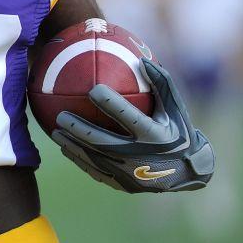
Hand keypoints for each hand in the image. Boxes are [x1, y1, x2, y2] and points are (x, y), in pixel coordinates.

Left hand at [51, 58, 214, 192]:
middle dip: (81, 129)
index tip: (93, 89)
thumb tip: (142, 58)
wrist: (187, 171)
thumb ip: (161, 82)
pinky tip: (65, 147)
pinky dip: (79, 160)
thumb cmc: (178, 130)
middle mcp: (141, 157)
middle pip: (104, 142)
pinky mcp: (122, 185)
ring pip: (95, 159)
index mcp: (155, 137)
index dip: (112, 104)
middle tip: (61, 115)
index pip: (130, 118)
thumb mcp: (175, 107)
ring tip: (55, 131)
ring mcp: (130, 174)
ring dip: (73, 146)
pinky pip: (96, 172)